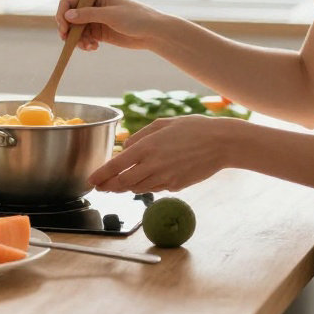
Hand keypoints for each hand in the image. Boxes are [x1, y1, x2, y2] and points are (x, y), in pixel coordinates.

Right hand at [56, 0, 167, 51]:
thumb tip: (67, 15)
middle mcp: (92, 6)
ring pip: (75, 30)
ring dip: (77, 40)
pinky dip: (84, 44)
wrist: (152, 32)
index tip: (64, 28)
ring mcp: (95, 20)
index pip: (69, 2)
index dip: (62, 14)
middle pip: (69, 17)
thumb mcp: (111, 15)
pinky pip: (84, 38)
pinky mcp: (99, 33)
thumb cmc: (135, 18)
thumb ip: (88, 15)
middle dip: (69, 30)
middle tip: (70, 42)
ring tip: (88, 46)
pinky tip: (94, 48)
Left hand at [88, 115, 234, 192]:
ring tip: (118, 183)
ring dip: (126, 187)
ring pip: (138, 188)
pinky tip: (146, 179)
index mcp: (147, 147)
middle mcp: (154, 165)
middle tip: (101, 186)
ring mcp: (165, 178)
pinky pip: (155, 188)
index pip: (116, 166)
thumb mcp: (163, 124)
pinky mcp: (176, 186)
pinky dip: (146, 185)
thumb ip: (140, 136)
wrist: (221, 143)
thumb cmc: (193, 128)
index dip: (101, 175)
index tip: (91, 180)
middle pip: (123, 182)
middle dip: (109, 186)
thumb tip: (125, 147)